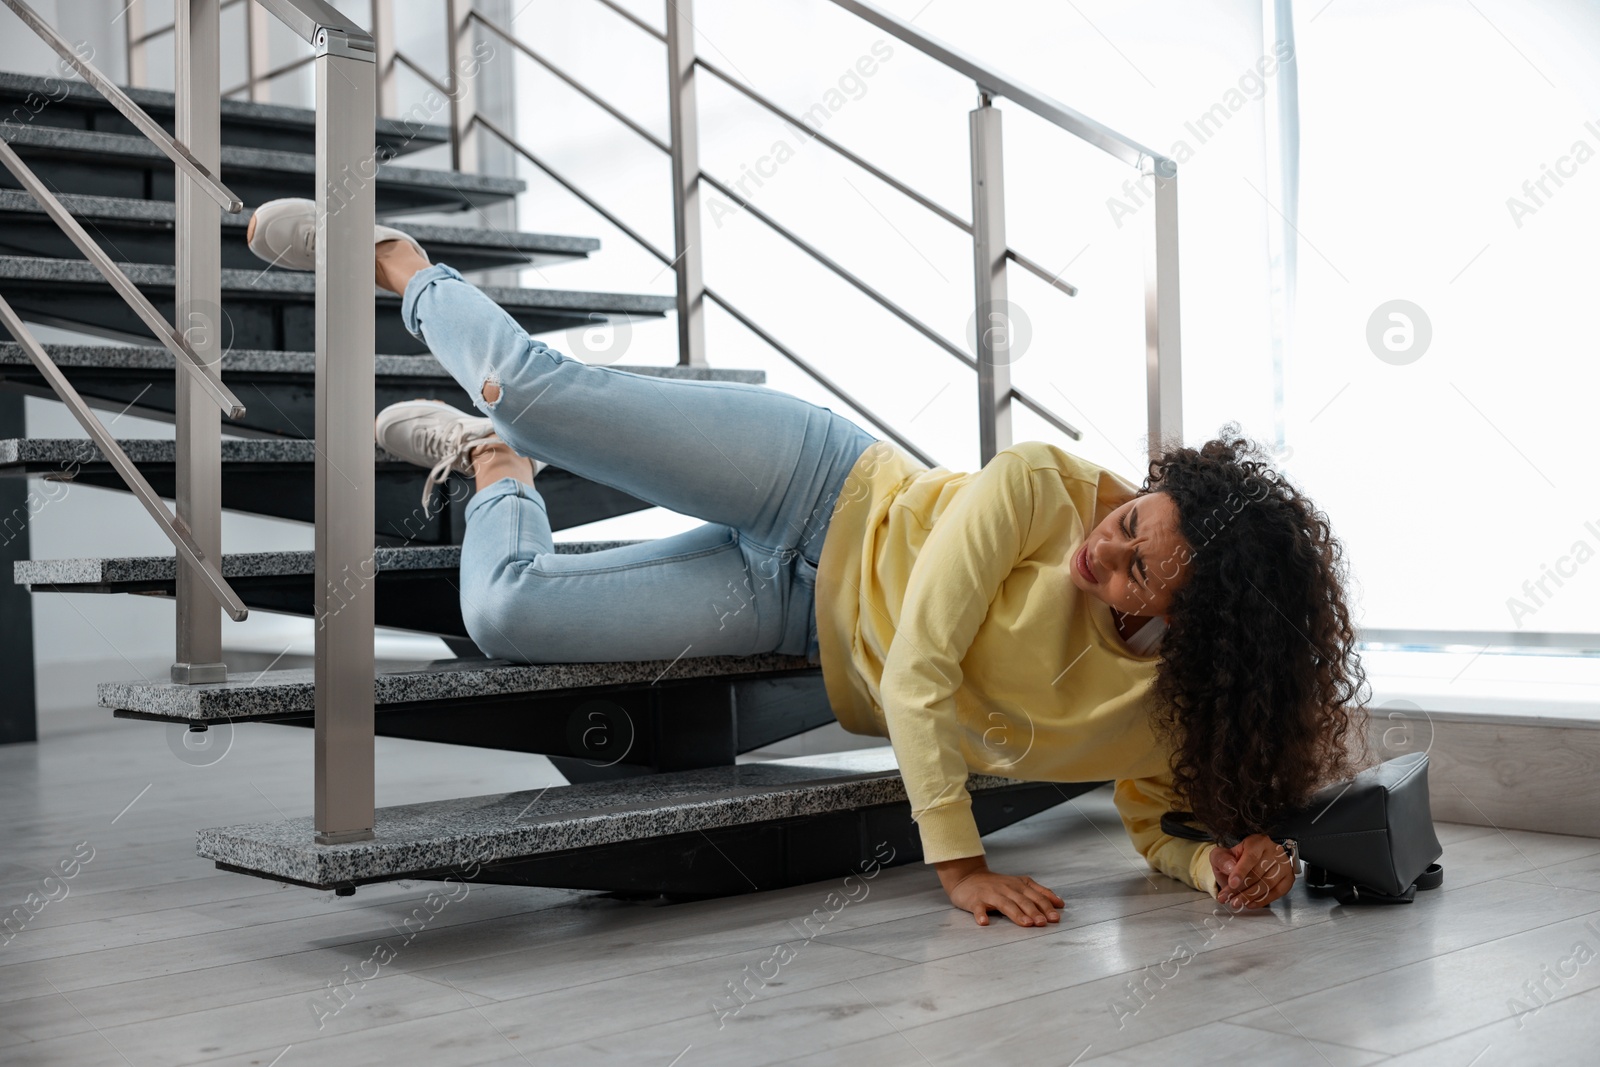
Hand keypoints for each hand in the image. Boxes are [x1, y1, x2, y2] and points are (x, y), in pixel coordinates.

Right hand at [936, 856, 1063, 926]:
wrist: (967, 877)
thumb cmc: (997, 884)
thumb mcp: (1020, 884)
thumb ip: (1039, 892)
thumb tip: (1060, 903)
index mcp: (1019, 885)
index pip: (1036, 896)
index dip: (1046, 906)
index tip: (1056, 918)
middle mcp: (1007, 888)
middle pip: (1023, 900)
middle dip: (1034, 911)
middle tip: (1043, 923)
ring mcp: (991, 894)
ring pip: (1005, 904)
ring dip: (1016, 914)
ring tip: (1026, 923)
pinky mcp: (975, 900)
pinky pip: (978, 908)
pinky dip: (981, 914)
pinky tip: (984, 922)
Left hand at [1210, 834, 1295, 908]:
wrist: (1245, 865)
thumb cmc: (1234, 859)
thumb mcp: (1221, 855)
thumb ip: (1221, 859)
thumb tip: (1230, 868)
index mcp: (1258, 842)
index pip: (1251, 857)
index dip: (1241, 871)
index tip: (1231, 884)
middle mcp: (1274, 851)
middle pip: (1259, 873)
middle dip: (1241, 889)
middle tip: (1228, 898)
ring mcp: (1284, 865)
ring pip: (1268, 884)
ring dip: (1250, 896)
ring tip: (1236, 903)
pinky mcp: (1288, 878)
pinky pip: (1277, 892)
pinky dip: (1263, 900)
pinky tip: (1250, 904)